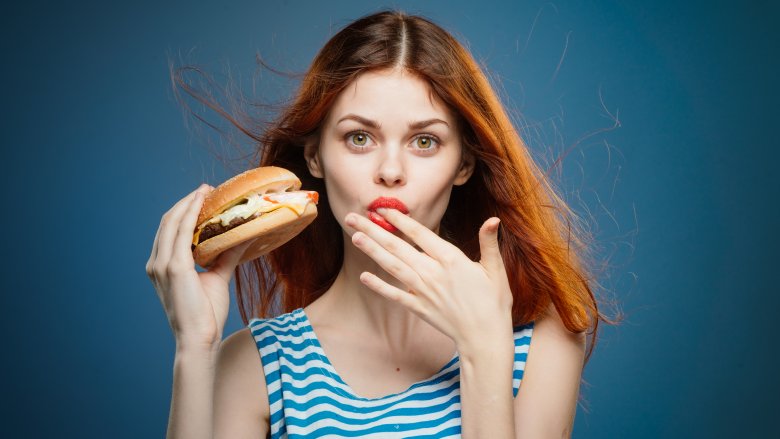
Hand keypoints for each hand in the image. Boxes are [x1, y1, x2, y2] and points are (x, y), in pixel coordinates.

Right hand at [145, 184, 254, 351]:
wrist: (199, 338)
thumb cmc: (206, 314)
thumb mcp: (218, 277)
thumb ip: (226, 256)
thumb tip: (244, 237)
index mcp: (162, 266)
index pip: (170, 231)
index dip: (183, 210)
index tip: (202, 197)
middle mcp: (157, 263)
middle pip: (168, 222)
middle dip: (186, 202)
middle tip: (205, 189)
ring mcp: (162, 265)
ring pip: (171, 223)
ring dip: (188, 204)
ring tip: (204, 192)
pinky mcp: (173, 268)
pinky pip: (180, 233)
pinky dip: (190, 214)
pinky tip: (201, 204)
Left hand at [344, 208, 514, 350]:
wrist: (485, 338)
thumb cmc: (493, 302)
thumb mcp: (495, 270)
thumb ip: (489, 242)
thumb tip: (493, 219)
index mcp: (451, 259)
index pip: (419, 234)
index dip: (399, 220)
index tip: (383, 208)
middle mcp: (433, 273)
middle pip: (398, 247)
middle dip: (374, 230)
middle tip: (353, 218)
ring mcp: (423, 291)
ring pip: (392, 267)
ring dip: (372, 251)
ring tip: (354, 237)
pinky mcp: (419, 308)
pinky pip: (395, 295)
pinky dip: (379, 286)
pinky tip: (363, 277)